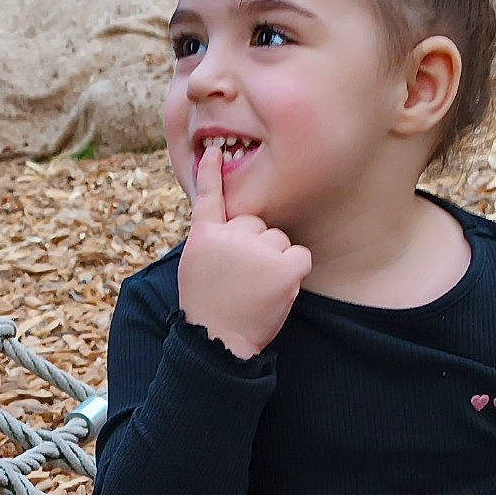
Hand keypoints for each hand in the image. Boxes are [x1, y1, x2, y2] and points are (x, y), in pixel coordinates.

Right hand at [177, 141, 310, 358]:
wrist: (216, 341)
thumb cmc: (208, 308)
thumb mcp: (196, 267)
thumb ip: (211, 241)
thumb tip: (229, 226)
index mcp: (205, 236)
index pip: (208, 197)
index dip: (210, 173)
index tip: (212, 152)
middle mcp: (230, 236)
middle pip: (257, 224)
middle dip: (256, 247)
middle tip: (242, 279)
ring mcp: (257, 250)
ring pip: (279, 240)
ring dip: (274, 261)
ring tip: (256, 288)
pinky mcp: (282, 267)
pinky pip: (300, 255)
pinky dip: (295, 271)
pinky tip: (278, 288)